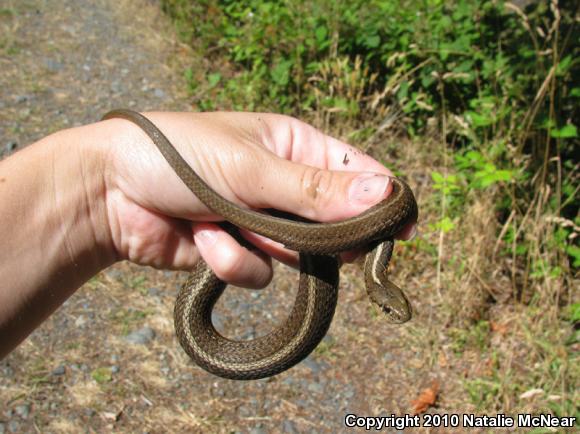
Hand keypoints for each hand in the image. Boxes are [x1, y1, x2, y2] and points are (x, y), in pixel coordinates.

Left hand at [102, 112, 416, 287]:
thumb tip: (387, 195)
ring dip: (263, 245)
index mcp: (294, 148)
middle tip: (315, 242)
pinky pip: (258, 273)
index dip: (381, 200)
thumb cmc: (179, 157)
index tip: (401, 228)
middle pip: (333, 222)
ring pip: (297, 255)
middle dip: (319, 236)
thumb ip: (316, 191)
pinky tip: (203, 239)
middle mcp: (283, 187)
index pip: (355, 174)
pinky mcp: (237, 253)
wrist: (110, 191)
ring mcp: (261, 223)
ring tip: (228, 223)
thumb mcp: (252, 169)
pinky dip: (231, 261)